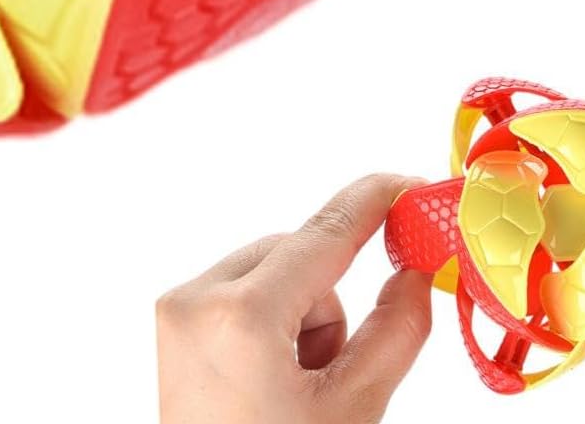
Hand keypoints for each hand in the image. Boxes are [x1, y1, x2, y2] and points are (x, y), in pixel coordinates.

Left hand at [156, 174, 431, 422]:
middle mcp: (198, 298)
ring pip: (271, 270)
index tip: (412, 184)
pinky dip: (269, 321)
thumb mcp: (352, 412)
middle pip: (298, 256)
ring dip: (300, 316)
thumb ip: (395, 332)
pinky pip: (241, 289)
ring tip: (292, 391)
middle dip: (330, 301)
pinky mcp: (171, 320)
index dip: (375, 202)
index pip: (325, 233)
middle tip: (330, 377)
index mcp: (243, 317)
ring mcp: (178, 308)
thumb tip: (413, 272)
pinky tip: (266, 381)